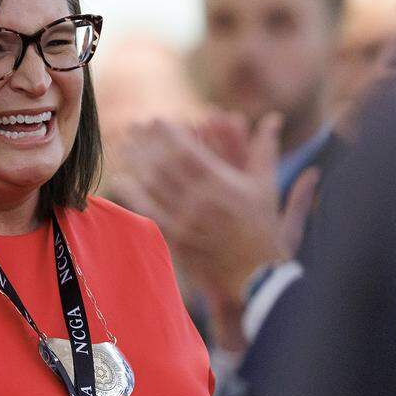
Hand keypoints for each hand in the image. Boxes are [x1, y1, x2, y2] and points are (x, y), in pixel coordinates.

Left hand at [116, 113, 320, 348]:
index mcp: (224, 186)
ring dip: (136, 163)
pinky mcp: (177, 240)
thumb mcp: (267, 187)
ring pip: (153, 187)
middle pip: (165, 166)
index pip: (188, 153)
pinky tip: (122, 180)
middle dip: (146, 142)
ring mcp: (186, 223)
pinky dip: (133, 195)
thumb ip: (265, 150)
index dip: (169, 134)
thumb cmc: (264, 230)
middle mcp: (201, 203)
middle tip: (132, 126)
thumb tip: (273, 118)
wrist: (257, 277)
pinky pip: (149, 214)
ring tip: (124, 146)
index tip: (155, 119)